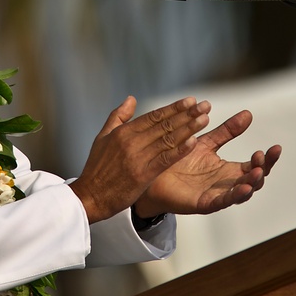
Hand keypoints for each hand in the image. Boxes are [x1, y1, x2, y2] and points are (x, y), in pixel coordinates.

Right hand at [70, 96, 211, 223]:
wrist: (90, 196)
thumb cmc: (97, 168)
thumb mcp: (103, 137)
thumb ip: (118, 116)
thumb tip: (131, 98)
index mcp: (124, 131)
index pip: (154, 116)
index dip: (174, 108)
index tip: (190, 100)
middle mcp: (132, 142)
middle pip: (164, 125)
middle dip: (186, 114)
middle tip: (205, 105)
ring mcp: (138, 158)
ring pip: (167, 139)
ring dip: (188, 128)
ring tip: (204, 118)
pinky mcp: (142, 175)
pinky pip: (165, 160)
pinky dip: (179, 150)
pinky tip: (193, 142)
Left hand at [133, 108, 280, 218]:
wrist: (153, 171)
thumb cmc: (180, 158)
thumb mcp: (207, 142)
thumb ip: (227, 131)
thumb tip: (248, 113)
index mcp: (229, 169)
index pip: (255, 165)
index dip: (267, 158)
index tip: (275, 147)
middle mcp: (227, 183)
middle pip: (254, 180)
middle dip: (262, 170)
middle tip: (262, 157)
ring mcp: (217, 194)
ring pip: (242, 192)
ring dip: (252, 183)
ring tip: (257, 172)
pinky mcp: (204, 203)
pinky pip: (223, 201)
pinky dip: (235, 195)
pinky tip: (244, 188)